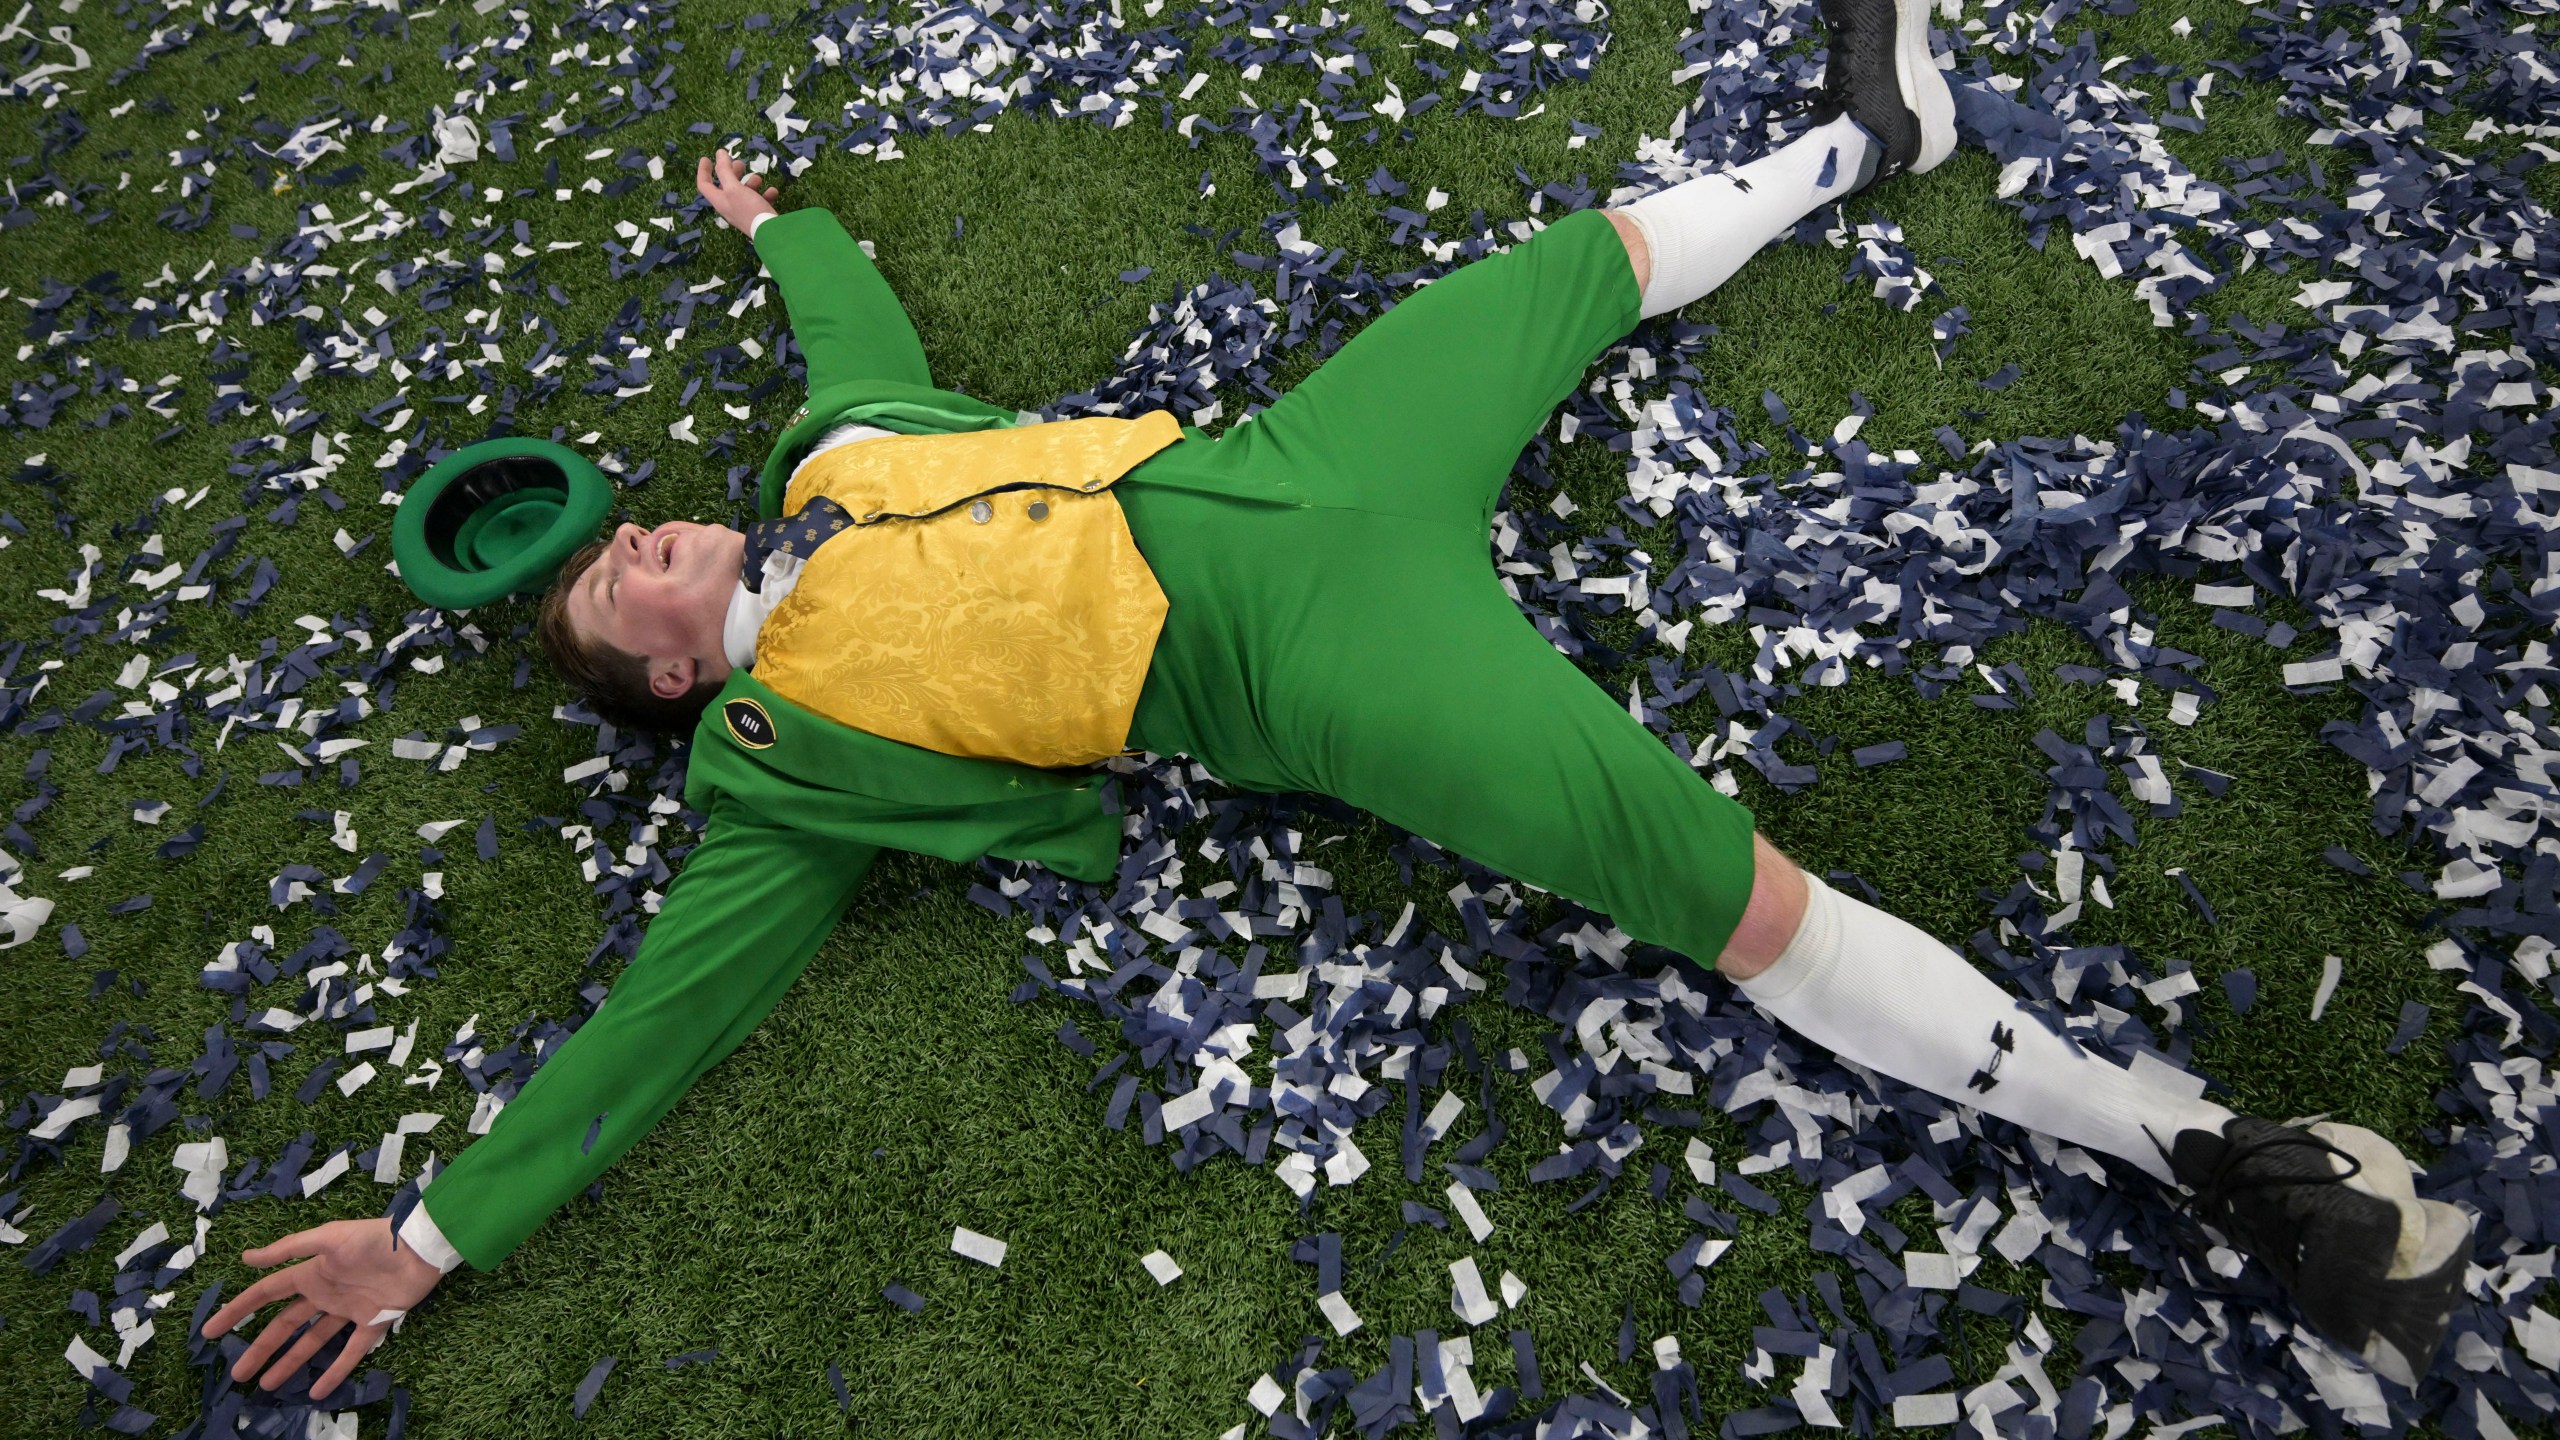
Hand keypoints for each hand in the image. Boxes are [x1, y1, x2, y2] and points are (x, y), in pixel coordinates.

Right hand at [203, 1218, 445, 1401]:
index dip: (238, 1311)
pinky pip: (351, 1351)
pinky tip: (317, 1391)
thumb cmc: (372, 1239)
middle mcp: (326, 1294)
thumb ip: (288, 1249)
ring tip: (266, 1385)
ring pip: (312, 1341)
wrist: (419, 1246)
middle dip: (260, 1348)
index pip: (266, 1295)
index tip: (210, 1331)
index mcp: (311, 1273)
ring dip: (290, 1362)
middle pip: (285, 1325)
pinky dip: (335, 1371)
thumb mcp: (327, 1238)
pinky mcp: (374, 1322)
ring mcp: (348, 1310)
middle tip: (237, 1373)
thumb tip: (245, 1258)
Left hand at [696, 148, 785, 234]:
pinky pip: (759, 201)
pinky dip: (765, 194)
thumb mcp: (734, 188)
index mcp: (720, 200)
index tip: (706, 158)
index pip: (704, 185)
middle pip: (725, 186)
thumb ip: (725, 170)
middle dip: (731, 172)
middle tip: (739, 163)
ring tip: (758, 178)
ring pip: (744, 192)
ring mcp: (744, 211)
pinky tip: (772, 191)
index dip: (703, 171)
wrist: (771, 233)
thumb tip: (719, 153)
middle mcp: (729, 206)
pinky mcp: (758, 215)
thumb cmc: (749, 209)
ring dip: (750, 182)